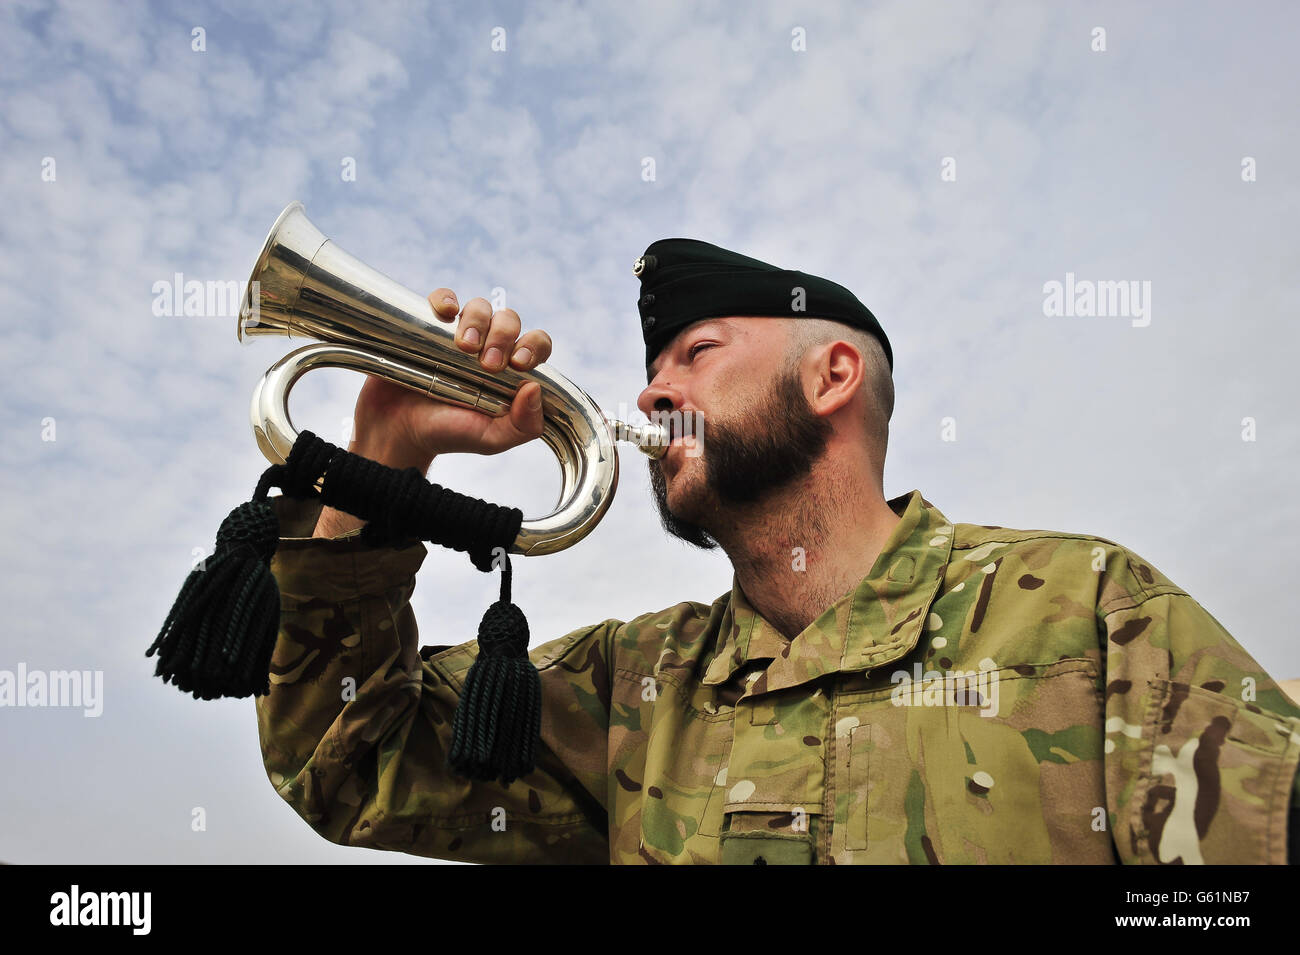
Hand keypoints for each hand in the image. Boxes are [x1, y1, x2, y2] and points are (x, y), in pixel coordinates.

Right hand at [349, 289, 554, 469]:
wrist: (397, 430)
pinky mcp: (428, 325)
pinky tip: (445, 314)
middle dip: (503, 337)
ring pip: (480, 307)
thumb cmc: (446, 434)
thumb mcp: (490, 439)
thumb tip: (535, 388)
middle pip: (509, 320)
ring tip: (463, 347)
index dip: (533, 346)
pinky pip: (443, 298)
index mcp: (509, 371)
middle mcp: (488, 348)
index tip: (518, 363)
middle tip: (487, 364)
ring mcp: (457, 335)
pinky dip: (446, 300)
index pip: (536, 344)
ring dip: (477, 321)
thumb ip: (523, 425)